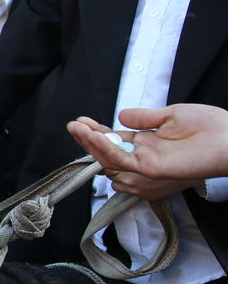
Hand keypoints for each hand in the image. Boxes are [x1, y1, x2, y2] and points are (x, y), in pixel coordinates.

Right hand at [68, 108, 225, 199]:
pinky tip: (95, 137)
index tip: (82, 121)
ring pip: (111, 157)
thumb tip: (120, 115)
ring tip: (77, 129)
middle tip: (73, 125)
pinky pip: (124, 160)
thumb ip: (145, 117)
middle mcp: (145, 155)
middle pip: (109, 150)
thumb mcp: (172, 114)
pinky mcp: (152, 169)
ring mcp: (148, 164)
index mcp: (150, 143)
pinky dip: (107, 149)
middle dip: (89, 138)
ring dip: (92, 143)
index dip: (98, 131)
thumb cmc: (211, 126)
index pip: (116, 139)